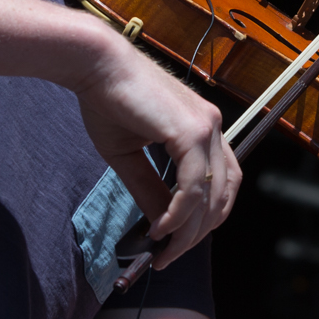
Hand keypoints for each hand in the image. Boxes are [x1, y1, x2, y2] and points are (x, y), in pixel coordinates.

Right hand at [70, 29, 239, 265]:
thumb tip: (161, 226)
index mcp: (203, 128)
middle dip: (198, 232)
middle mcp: (212, 126)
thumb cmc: (108, 101)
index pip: (222, 182)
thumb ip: (150, 189)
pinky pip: (192, 186)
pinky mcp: (191, 131)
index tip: (179, 239)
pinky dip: (179, 213)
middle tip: (171, 254)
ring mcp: (206, 127)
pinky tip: (160, 227)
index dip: (205, 216)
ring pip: (210, 195)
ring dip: (189, 229)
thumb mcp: (130, 156)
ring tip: (165, 248)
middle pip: (222, 194)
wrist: (96, 65)